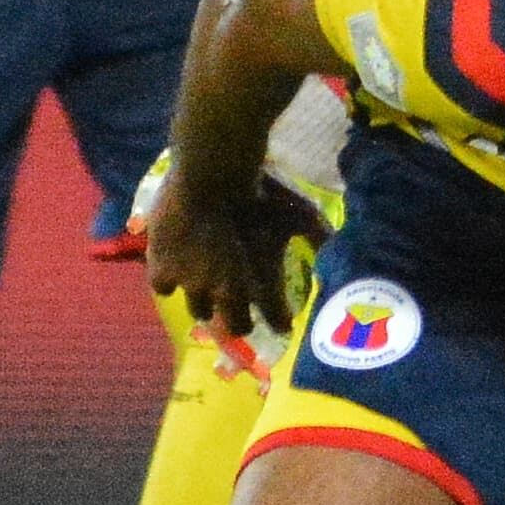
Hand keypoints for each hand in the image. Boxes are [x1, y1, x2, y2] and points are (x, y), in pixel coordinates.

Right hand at [146, 161, 329, 344]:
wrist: (211, 177)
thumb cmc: (263, 194)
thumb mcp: (302, 214)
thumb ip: (320, 235)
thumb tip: (340, 244)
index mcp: (259, 280)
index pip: (274, 316)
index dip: (279, 322)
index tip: (283, 327)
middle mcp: (225, 291)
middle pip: (233, 324)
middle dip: (239, 323)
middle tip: (240, 322)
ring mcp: (192, 283)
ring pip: (198, 309)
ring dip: (205, 307)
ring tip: (206, 304)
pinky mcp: (163, 269)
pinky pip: (164, 288)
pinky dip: (169, 283)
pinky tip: (170, 279)